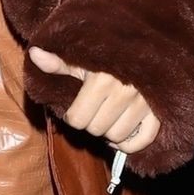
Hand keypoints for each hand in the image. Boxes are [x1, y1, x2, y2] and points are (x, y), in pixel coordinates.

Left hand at [27, 47, 159, 153]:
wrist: (142, 50)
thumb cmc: (106, 56)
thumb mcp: (81, 58)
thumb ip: (58, 62)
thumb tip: (34, 53)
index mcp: (102, 80)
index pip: (77, 120)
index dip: (73, 116)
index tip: (77, 107)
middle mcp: (125, 91)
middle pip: (96, 130)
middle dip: (91, 123)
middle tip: (94, 111)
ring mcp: (145, 102)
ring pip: (117, 137)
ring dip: (109, 132)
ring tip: (107, 117)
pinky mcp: (159, 111)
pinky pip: (142, 140)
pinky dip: (130, 144)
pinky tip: (121, 135)